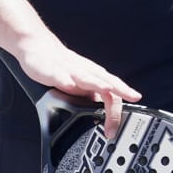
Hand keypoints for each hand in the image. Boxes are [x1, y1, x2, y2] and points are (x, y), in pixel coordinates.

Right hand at [16, 40, 141, 139]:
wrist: (39, 47)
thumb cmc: (62, 67)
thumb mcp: (82, 84)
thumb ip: (93, 96)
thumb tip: (104, 115)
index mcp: (95, 77)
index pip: (114, 91)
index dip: (120, 107)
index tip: (120, 124)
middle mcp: (86, 73)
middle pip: (108, 82)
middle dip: (121, 91)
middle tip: (133, 99)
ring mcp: (70, 70)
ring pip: (87, 76)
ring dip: (98, 83)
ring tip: (108, 89)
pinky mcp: (52, 70)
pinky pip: (59, 74)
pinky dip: (64, 79)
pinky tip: (68, 85)